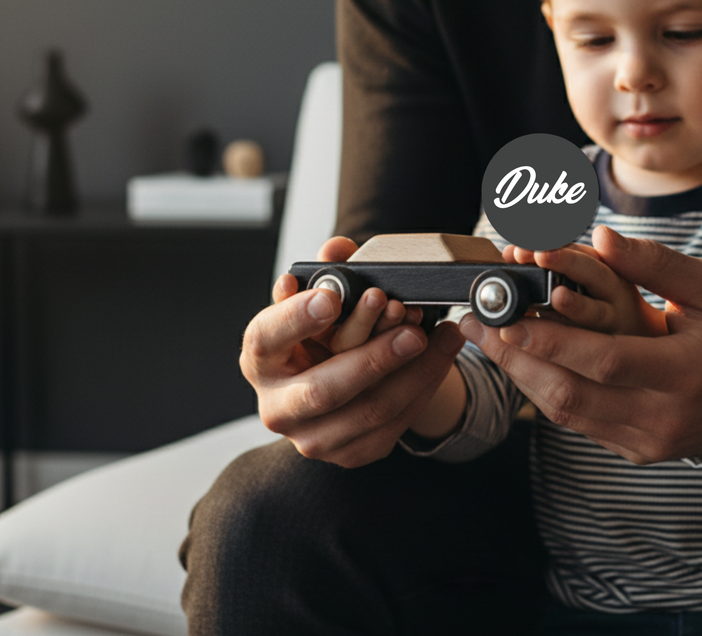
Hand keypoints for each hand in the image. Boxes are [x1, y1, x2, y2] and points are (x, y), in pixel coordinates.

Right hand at [240, 236, 466, 466]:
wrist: (339, 382)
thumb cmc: (322, 335)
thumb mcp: (320, 300)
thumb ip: (328, 272)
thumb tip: (338, 248)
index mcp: (260, 359)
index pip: (266, 337)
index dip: (296, 317)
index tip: (332, 296)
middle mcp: (277, 405)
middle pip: (323, 390)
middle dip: (373, 358)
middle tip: (409, 331)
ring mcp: (312, 437)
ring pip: (370, 410)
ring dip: (413, 371)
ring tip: (439, 336)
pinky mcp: (351, 452)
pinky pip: (394, 424)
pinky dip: (423, 386)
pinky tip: (442, 355)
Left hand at [460, 227, 701, 462]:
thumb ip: (653, 262)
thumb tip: (598, 236)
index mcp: (687, 371)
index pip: (604, 361)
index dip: (551, 342)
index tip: (506, 320)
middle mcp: (665, 416)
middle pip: (573, 396)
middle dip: (515, 360)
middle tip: (474, 327)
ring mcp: (650, 441)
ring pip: (568, 415)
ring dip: (520, 377)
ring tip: (484, 340)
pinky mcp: (639, 451)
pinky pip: (581, 424)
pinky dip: (545, 392)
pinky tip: (520, 362)